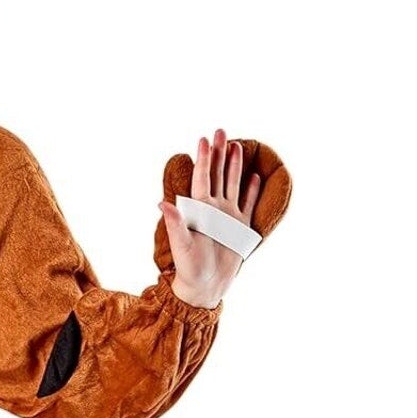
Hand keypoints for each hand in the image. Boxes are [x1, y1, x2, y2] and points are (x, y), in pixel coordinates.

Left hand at [158, 128, 260, 308]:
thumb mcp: (180, 244)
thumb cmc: (189, 268)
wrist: (205, 287)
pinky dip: (251, 190)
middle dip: (219, 153)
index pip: (202, 178)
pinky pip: (247, 203)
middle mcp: (214, 210)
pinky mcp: (240, 228)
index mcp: (200, 210)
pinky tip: (254, 176)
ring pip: (232, 184)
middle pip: (217, 175)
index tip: (203, 139)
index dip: (203, 159)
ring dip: (234, 166)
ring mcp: (228, 217)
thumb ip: (174, 223)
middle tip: (221, 131)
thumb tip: (162, 202)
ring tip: (237, 146)